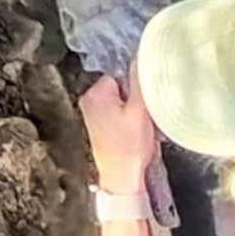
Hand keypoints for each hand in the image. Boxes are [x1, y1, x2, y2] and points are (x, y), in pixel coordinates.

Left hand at [79, 71, 157, 194]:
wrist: (122, 178)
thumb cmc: (129, 148)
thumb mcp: (141, 110)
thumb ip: (140, 81)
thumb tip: (140, 57)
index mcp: (95, 94)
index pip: (121, 74)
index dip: (137, 88)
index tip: (143, 102)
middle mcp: (89, 101)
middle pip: (122, 87)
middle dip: (137, 100)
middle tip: (145, 117)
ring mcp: (93, 114)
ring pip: (124, 101)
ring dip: (137, 111)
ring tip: (142, 129)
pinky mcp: (100, 125)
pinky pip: (121, 113)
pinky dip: (132, 120)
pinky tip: (137, 133)